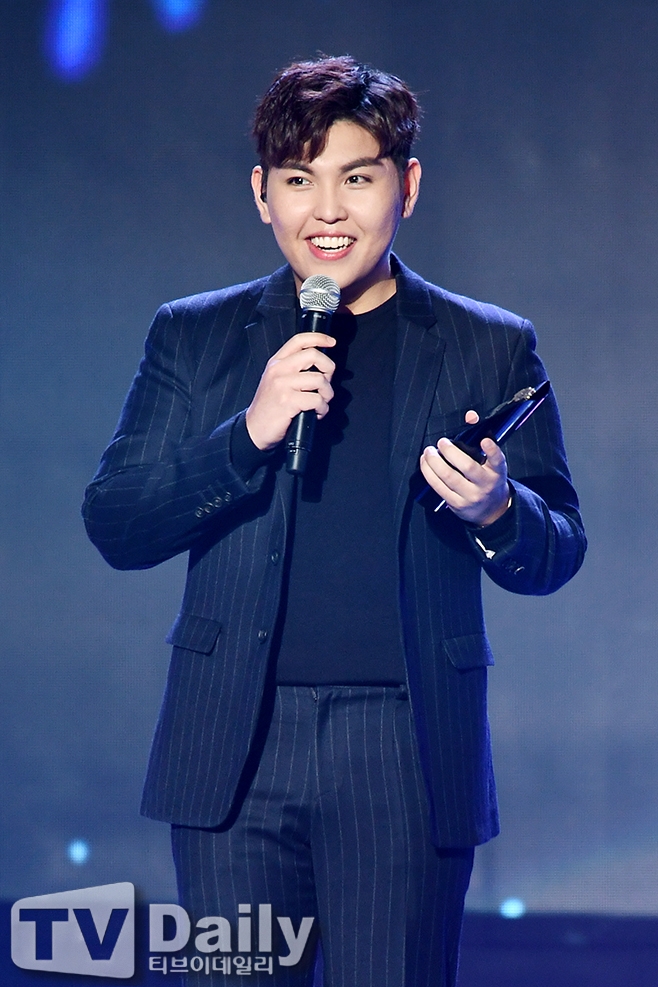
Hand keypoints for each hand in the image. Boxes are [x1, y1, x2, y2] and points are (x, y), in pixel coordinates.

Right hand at [245, 332, 335, 449]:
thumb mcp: (275, 381)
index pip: (299, 340)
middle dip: (328, 369)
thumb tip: (320, 365)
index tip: (331, 342)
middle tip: (326, 383)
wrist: (254, 429)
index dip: (319, 338)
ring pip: (319, 380)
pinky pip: (317, 400)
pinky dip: (323, 409)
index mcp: (276, 363)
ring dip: (327, 394)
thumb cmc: (269, 407)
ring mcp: (283, 385)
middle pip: (313, 355)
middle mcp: (279, 370)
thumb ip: (293, 369)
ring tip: (321, 402)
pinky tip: (317, 413)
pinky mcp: (288, 402)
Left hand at [419, 410, 510, 525]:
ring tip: (428, 451)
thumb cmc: (488, 477)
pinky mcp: (457, 505)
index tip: (485, 441)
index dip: (492, 451)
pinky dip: (429, 474)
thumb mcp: (491, 461)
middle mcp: (486, 484)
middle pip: (467, 467)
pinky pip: (439, 488)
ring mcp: (471, 496)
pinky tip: (425, 464)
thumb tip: (470, 416)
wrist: (491, 509)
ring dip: (435, 462)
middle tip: (441, 442)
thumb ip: (481, 437)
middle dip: (451, 452)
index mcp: (497, 471)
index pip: (498, 460)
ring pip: (449, 477)